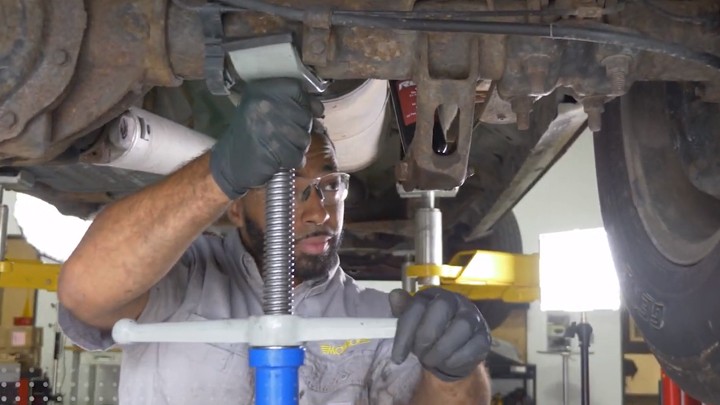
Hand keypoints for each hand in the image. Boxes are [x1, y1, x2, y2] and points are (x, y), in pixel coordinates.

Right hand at [209, 78, 323, 198]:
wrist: (230, 162)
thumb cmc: (253, 135)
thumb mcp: (269, 110)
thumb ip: (295, 104)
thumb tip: (319, 109)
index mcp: (262, 90)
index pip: (297, 89)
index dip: (302, 104)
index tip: (294, 115)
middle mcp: (263, 105)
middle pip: (305, 116)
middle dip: (299, 130)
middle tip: (280, 136)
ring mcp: (267, 127)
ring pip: (304, 138)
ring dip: (295, 148)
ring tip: (277, 148)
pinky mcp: (271, 151)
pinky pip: (297, 156)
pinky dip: (290, 162)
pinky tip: (277, 159)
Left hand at [389, 287, 491, 381]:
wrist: (452, 355)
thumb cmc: (429, 335)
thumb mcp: (413, 324)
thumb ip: (403, 311)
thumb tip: (394, 295)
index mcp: (434, 295)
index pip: (417, 304)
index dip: (405, 331)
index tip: (397, 356)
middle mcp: (456, 300)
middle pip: (442, 306)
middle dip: (426, 335)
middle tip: (419, 353)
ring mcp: (473, 317)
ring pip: (461, 326)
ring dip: (441, 349)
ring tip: (430, 361)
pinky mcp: (484, 337)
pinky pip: (474, 345)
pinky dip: (456, 359)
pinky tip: (446, 363)